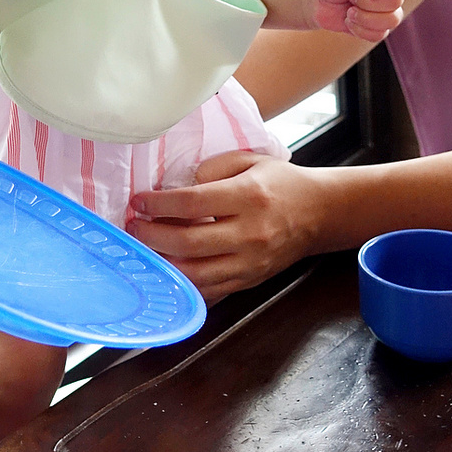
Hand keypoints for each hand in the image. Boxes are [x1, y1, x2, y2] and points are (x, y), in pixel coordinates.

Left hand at [129, 151, 323, 302]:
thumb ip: (211, 170)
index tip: (138, 201)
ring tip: (144, 249)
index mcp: (248, 197)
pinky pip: (209, 291)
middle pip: (187, 242)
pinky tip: (167, 270)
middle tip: (133, 227)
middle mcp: (249, 234)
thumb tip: (175, 189)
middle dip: (150, 236)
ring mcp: (250, 263)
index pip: (192, 203)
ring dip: (162, 263)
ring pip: (194, 274)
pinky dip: (183, 284)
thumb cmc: (280, 183)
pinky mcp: (249, 281)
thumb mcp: (248, 160)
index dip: (158, 204)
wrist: (318, 213)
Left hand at [303, 0, 405, 40]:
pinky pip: (379, 35)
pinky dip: (360, 30)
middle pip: (395, 2)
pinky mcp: (378, 27)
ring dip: (364, 18)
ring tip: (349, 10)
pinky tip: (349, 21)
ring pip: (392, 21)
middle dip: (367, 3)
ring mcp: (386, 10)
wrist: (315, 0)